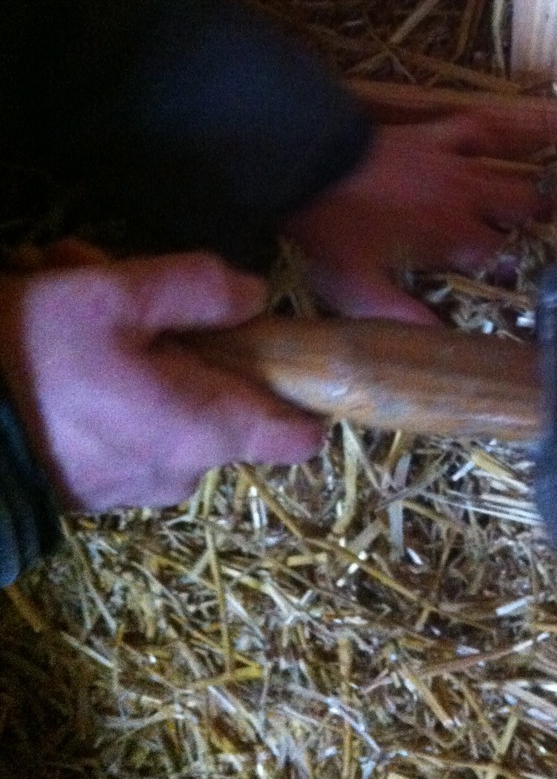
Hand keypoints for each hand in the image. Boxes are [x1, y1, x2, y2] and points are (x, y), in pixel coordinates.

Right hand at [0, 250, 323, 512]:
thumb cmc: (33, 353)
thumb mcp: (118, 294)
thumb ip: (199, 290)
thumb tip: (255, 295)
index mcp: (204, 430)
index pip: (297, 437)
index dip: (301, 390)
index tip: (280, 347)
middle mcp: (180, 473)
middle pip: (222, 401)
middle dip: (184, 341)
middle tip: (125, 291)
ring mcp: (134, 487)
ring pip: (169, 406)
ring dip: (135, 352)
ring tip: (74, 299)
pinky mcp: (94, 488)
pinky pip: (127, 429)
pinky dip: (107, 385)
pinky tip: (60, 344)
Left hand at [283, 114, 548, 323]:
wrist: (307, 162)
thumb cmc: (332, 228)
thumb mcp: (357, 284)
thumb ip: (398, 313)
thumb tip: (437, 339)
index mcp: (450, 234)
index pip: (502, 255)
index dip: (514, 269)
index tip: (514, 282)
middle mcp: (462, 197)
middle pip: (522, 206)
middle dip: (536, 224)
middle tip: (539, 238)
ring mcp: (451, 161)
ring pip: (507, 172)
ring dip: (525, 187)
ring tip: (541, 201)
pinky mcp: (432, 135)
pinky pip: (474, 129)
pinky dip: (489, 141)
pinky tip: (492, 151)